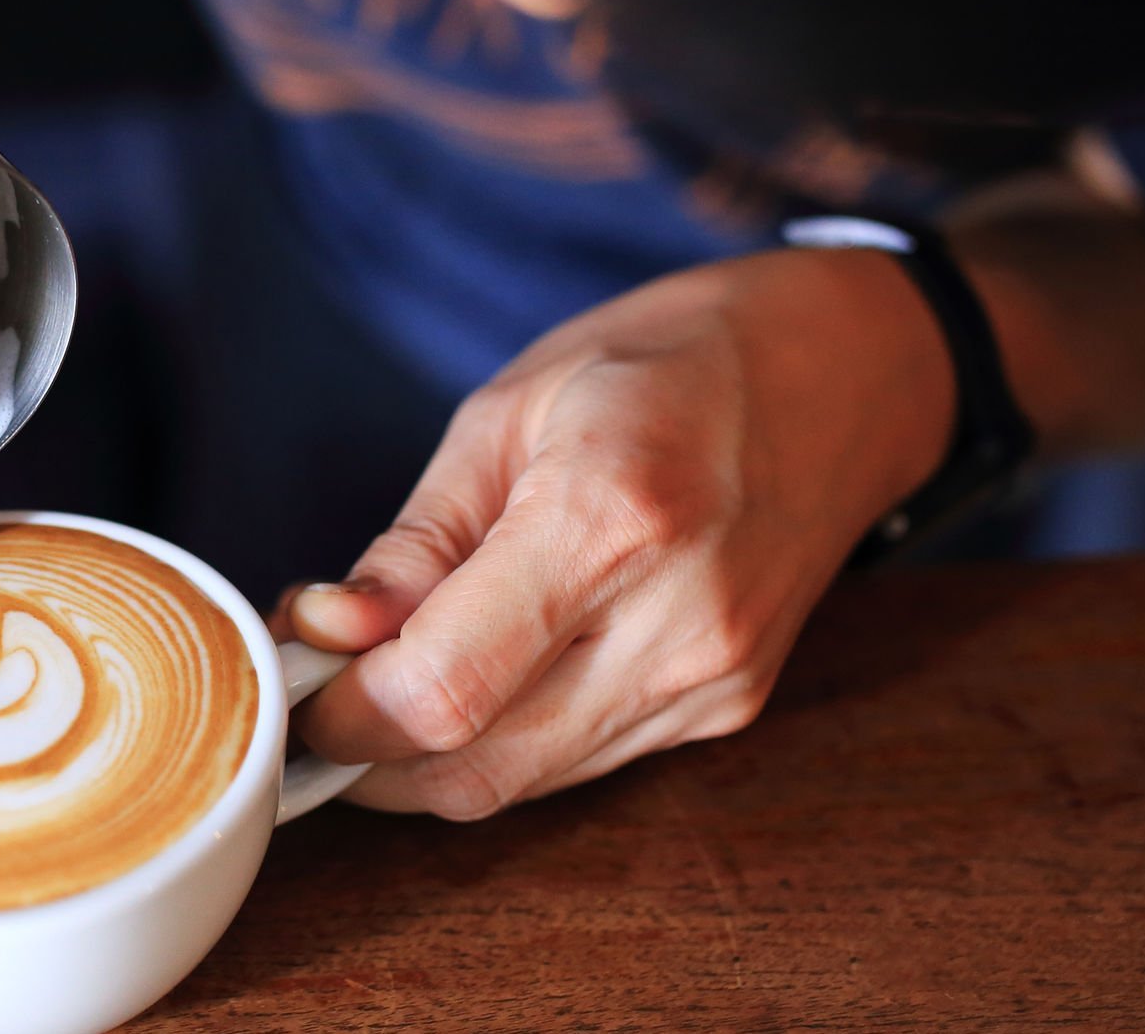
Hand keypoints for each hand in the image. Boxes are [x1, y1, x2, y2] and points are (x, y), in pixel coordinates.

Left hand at [282, 249, 954, 817]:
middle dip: (369, 753)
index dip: (342, 711)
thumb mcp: (510, 407)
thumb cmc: (668, 360)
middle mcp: (678, 621)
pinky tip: (486, 669)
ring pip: (521, 785)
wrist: (848, 371)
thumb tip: (325, 634)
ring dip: (431, 754)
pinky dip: (507, 738)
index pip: (441, 692)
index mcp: (611, 516)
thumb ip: (416, 541)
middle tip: (322, 687)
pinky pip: (580, 762)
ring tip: (394, 670)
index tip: (297, 674)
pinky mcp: (730, 708)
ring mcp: (714, 679)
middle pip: (474, 769)